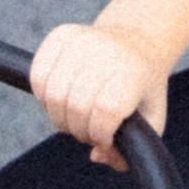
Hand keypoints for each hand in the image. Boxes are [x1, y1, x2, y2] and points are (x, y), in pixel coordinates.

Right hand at [29, 19, 167, 169]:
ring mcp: (82, 39)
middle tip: (88, 129)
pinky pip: (38, 73)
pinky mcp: (61, 35)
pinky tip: (59, 98)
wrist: (137, 43)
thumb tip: (97, 154)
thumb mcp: (150, 121)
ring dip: (59, 117)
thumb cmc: (141, 88)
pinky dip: (42, 95)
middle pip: (76, 105)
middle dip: (79, 130)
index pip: (106, 109)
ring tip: (74, 115)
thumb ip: (129, 150)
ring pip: (53, 93)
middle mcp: (107, 50)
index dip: (100, 133)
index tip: (105, 137)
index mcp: (133, 71)